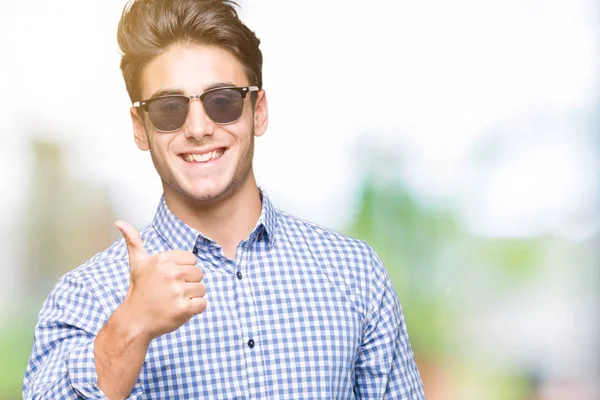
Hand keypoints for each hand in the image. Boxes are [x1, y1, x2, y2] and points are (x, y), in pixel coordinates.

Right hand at [115, 220, 206, 340]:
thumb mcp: (136, 263)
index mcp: (163, 260)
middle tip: (171, 292)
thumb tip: (120, 222)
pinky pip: (203, 304)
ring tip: (174, 301)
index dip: (184, 270)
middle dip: (189, 283)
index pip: (192, 259)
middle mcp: (171, 273)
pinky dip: (195, 309)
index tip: (170, 278)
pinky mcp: (184, 308)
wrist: (134, 321)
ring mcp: (178, 291)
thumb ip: (133, 241)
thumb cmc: (139, 291)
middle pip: (199, 274)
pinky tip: (179, 310)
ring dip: (192, 297)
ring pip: (202, 289)